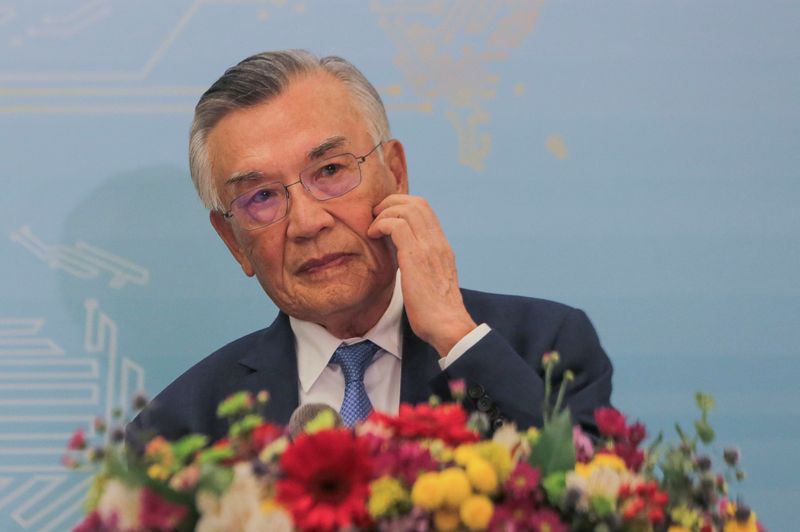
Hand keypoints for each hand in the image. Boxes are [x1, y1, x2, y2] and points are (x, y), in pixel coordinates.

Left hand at [368, 194, 476, 356]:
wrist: (448, 325)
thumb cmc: (436, 311)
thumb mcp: (432, 280)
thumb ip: (422, 264)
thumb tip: (404, 260)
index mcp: (442, 246)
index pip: (425, 210)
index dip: (403, 205)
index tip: (386, 217)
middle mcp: (438, 242)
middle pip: (417, 202)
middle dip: (391, 202)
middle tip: (375, 216)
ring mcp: (429, 247)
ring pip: (407, 209)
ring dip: (384, 212)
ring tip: (373, 227)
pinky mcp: (416, 256)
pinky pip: (396, 225)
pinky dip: (381, 224)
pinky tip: (373, 235)